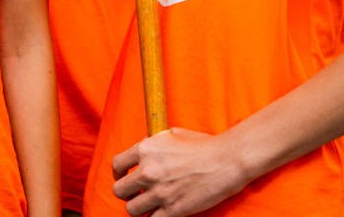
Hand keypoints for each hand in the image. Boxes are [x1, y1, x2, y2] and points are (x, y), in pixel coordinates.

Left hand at [112, 127, 251, 216]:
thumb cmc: (203, 145)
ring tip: (148, 205)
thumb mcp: (172, 135)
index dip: (118, 174)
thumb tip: (142, 154)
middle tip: (136, 194)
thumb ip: (153, 146)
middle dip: (126, 193)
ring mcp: (160, 192)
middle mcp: (148, 171)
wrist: (226, 160)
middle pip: (119, 190)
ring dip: (139, 209)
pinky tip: (161, 213)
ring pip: (132, 209)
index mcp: (146, 149)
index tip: (122, 178)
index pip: (117, 165)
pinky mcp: (173, 210)